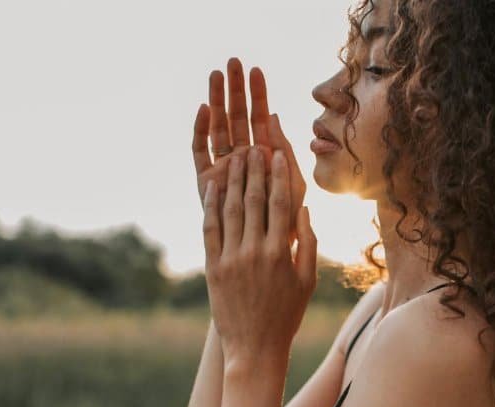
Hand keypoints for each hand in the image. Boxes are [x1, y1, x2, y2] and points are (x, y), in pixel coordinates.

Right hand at [192, 58, 307, 248]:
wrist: (268, 256)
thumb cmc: (287, 226)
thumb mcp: (293, 184)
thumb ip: (285, 151)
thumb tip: (273, 115)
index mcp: (264, 158)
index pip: (259, 118)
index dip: (258, 94)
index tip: (256, 69)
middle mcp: (242, 159)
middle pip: (236, 118)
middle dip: (235, 90)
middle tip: (232, 62)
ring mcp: (223, 169)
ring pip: (218, 128)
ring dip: (217, 101)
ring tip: (216, 73)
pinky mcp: (206, 182)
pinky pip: (200, 151)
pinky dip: (201, 129)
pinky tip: (204, 108)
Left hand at [202, 145, 316, 369]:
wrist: (254, 348)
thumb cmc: (286, 315)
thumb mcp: (307, 280)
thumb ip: (307, 244)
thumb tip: (304, 210)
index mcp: (281, 252)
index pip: (280, 204)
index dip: (279, 176)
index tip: (278, 154)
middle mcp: (255, 251)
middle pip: (253, 200)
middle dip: (254, 170)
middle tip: (254, 145)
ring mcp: (231, 258)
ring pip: (230, 210)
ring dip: (231, 181)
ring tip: (233, 158)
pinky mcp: (213, 268)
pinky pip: (210, 230)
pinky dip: (210, 207)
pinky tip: (212, 188)